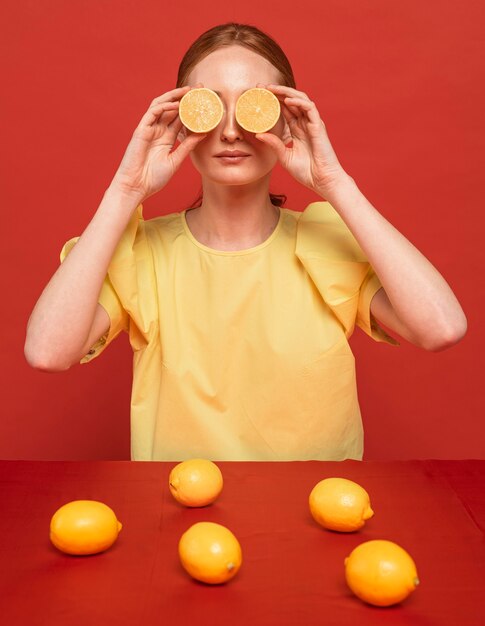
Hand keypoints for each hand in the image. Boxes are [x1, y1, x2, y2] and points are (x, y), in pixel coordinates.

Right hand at [110, 86, 207, 201]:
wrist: (137, 187)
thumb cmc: (153, 178)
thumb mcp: (176, 160)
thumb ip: (187, 146)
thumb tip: (203, 133)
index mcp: (166, 138)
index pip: (180, 118)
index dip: (191, 109)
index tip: (205, 101)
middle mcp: (158, 131)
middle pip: (173, 109)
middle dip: (185, 97)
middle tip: (200, 88)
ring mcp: (149, 129)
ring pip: (162, 106)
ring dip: (174, 96)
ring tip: (189, 91)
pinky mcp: (141, 130)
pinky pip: (152, 113)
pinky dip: (164, 106)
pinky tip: (176, 104)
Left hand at [255, 84, 348, 195]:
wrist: (322, 181)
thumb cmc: (307, 172)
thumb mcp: (285, 156)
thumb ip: (274, 144)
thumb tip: (258, 134)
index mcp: (297, 130)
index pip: (285, 109)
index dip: (273, 101)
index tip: (258, 96)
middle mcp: (305, 124)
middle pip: (291, 101)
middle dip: (276, 92)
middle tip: (260, 87)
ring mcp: (312, 123)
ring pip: (300, 100)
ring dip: (286, 92)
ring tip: (271, 89)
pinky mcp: (318, 126)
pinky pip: (309, 108)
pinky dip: (298, 102)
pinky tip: (287, 101)